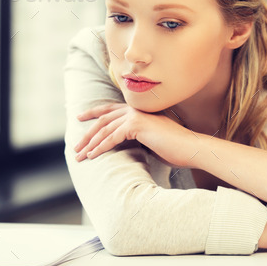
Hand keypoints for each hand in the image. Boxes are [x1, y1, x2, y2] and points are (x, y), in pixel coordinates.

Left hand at [73, 102, 197, 167]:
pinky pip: (112, 138)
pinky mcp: (136, 125)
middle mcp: (135, 109)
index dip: (94, 112)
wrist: (190, 147)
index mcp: (139, 110)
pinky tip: (92, 156)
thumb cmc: (174, 147)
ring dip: (90, 144)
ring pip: (105, 129)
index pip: (111, 109)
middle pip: (104, 119)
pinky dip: (100, 148)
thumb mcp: (151, 140)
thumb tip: (124, 145)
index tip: (80, 117)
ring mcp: (135, 116)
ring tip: (80, 156)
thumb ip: (137, 137)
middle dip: (88, 133)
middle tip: (76, 146)